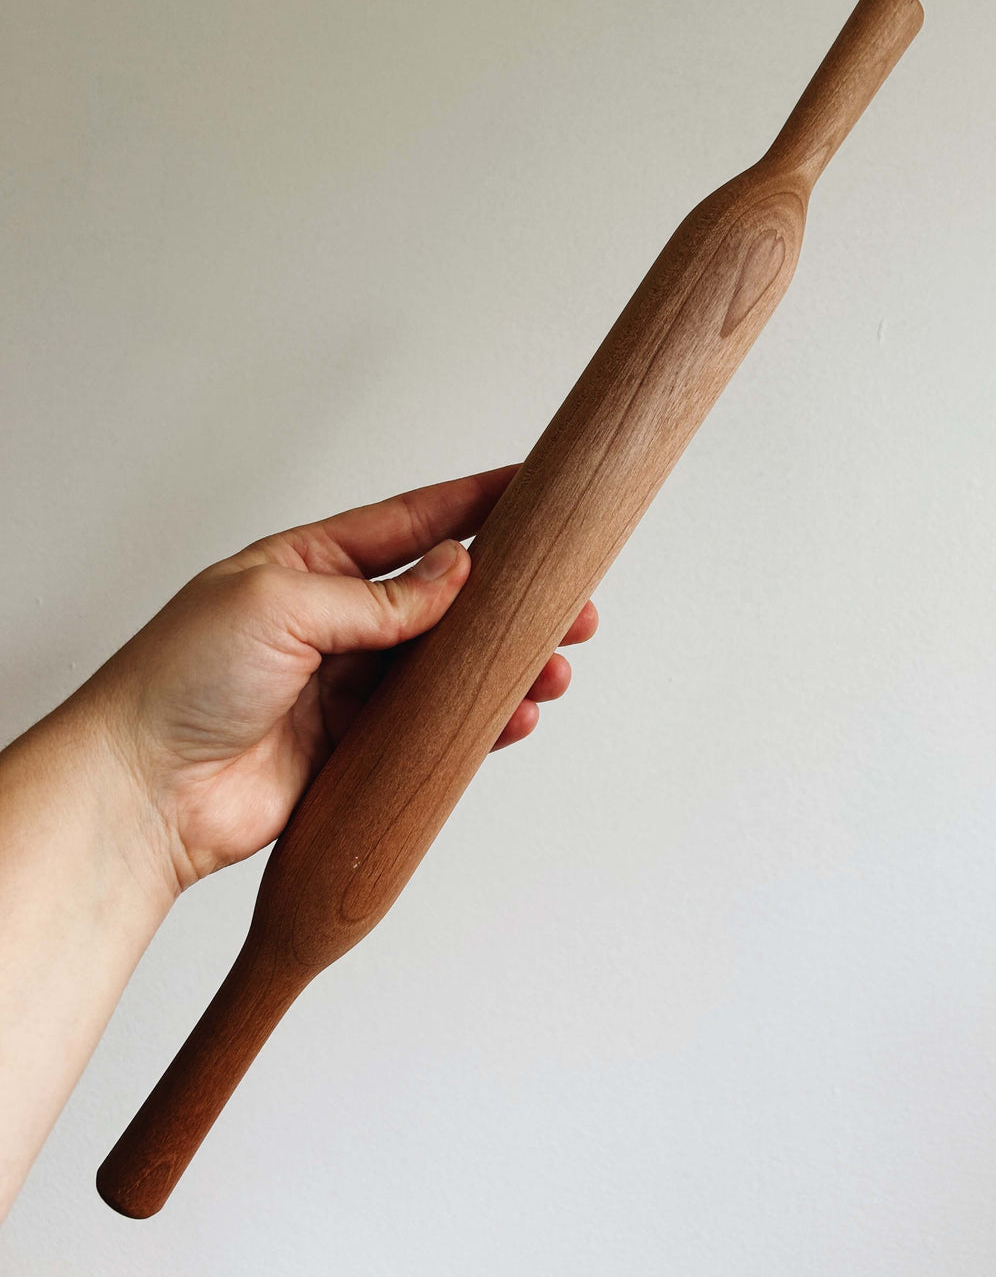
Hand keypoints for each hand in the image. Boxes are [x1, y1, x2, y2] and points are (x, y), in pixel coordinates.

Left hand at [79, 466, 597, 891]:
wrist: (142, 790)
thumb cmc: (182, 677)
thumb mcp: (281, 604)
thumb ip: (377, 595)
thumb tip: (456, 571)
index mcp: (310, 565)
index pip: (411, 523)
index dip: (475, 503)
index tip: (534, 486)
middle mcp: (334, 621)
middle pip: (444, 600)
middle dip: (511, 597)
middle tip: (572, 602)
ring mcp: (346, 687)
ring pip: (447, 667)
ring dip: (505, 664)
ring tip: (556, 667)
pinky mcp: (353, 749)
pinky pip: (430, 727)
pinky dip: (478, 722)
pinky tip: (515, 717)